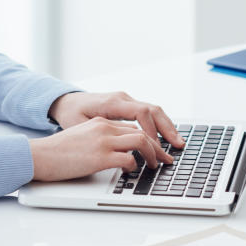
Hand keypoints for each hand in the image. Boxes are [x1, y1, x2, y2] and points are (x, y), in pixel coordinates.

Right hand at [29, 117, 171, 180]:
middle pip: (142, 133)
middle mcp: (104, 127)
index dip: (149, 139)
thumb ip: (100, 139)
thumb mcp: (82, 137)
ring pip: (141, 141)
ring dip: (152, 155)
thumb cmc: (57, 151)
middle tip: (166, 159)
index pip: (132, 127)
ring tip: (155, 166)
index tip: (157, 150)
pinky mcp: (100, 157)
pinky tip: (132, 171)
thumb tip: (118, 153)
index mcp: (100, 122)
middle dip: (158, 147)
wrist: (40, 155)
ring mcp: (103, 141)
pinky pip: (128, 159)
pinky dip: (135, 165)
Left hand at [48, 91, 184, 148]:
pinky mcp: (128, 106)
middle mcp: (123, 98)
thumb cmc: (72, 114)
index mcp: (112, 102)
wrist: (67, 101)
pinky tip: (166, 137)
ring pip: (154, 111)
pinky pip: (149, 113)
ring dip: (167, 127)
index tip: (155, 146)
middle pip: (152, 110)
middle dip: (167, 128)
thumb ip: (100, 132)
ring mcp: (127, 101)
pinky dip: (160, 125)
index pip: (140, 112)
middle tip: (178, 145)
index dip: (151, 130)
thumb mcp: (80, 124)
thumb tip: (118, 146)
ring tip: (178, 143)